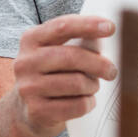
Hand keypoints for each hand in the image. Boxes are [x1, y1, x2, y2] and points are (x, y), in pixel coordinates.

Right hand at [11, 14, 116, 136]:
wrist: (27, 111)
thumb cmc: (51, 75)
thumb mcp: (56, 52)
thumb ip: (78, 41)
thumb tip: (106, 32)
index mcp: (31, 40)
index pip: (62, 27)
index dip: (88, 25)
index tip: (110, 27)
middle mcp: (25, 62)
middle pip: (73, 57)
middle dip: (99, 63)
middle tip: (111, 71)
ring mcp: (28, 88)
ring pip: (77, 83)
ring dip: (92, 85)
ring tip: (92, 87)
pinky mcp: (37, 111)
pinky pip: (78, 105)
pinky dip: (88, 103)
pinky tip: (85, 101)